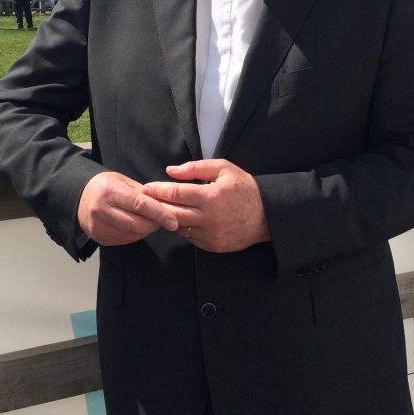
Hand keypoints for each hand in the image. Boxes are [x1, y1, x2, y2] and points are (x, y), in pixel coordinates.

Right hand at [78, 171, 178, 245]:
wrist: (79, 197)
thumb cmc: (106, 186)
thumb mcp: (123, 181)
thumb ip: (143, 193)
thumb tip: (166, 204)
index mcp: (110, 191)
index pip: (139, 204)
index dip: (159, 213)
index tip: (174, 221)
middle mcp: (101, 209)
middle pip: (136, 223)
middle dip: (155, 224)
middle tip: (164, 220)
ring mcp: (98, 226)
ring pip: (131, 234)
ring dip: (146, 231)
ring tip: (151, 222)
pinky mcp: (99, 237)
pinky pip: (124, 240)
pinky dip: (136, 235)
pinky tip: (138, 228)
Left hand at [142, 159, 269, 252]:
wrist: (268, 215)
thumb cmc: (245, 188)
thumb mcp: (224, 169)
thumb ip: (195, 168)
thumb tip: (170, 171)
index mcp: (210, 197)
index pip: (175, 194)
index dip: (158, 190)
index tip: (146, 187)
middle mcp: (208, 219)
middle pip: (172, 214)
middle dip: (157, 207)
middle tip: (146, 200)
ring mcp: (210, 235)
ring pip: (179, 228)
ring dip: (170, 219)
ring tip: (164, 209)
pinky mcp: (213, 246)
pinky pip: (191, 238)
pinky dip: (185, 228)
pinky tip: (184, 219)